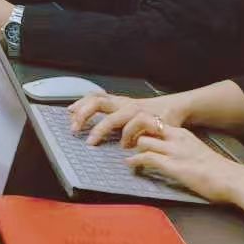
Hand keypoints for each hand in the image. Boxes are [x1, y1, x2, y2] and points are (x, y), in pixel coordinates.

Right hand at [68, 93, 187, 147]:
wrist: (173, 107)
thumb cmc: (168, 121)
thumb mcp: (161, 132)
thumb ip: (146, 138)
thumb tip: (129, 147)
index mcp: (133, 111)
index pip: (111, 119)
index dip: (99, 130)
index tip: (91, 142)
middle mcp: (124, 103)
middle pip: (98, 102)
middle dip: (83, 114)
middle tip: (75, 129)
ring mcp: (120, 100)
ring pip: (96, 96)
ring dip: (81, 105)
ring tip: (70, 115)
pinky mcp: (118, 100)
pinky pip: (98, 97)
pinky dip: (85, 101)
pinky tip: (77, 108)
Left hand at [126, 125, 243, 205]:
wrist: (232, 180)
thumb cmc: (218, 171)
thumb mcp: (197, 151)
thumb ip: (182, 148)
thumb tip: (170, 155)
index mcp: (182, 133)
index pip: (154, 120)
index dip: (139, 125)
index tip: (133, 133)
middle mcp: (176, 138)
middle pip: (144, 123)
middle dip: (130, 130)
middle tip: (125, 141)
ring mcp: (174, 151)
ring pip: (143, 140)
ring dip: (131, 148)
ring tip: (127, 154)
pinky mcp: (173, 166)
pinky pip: (147, 158)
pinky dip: (135, 161)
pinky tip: (131, 165)